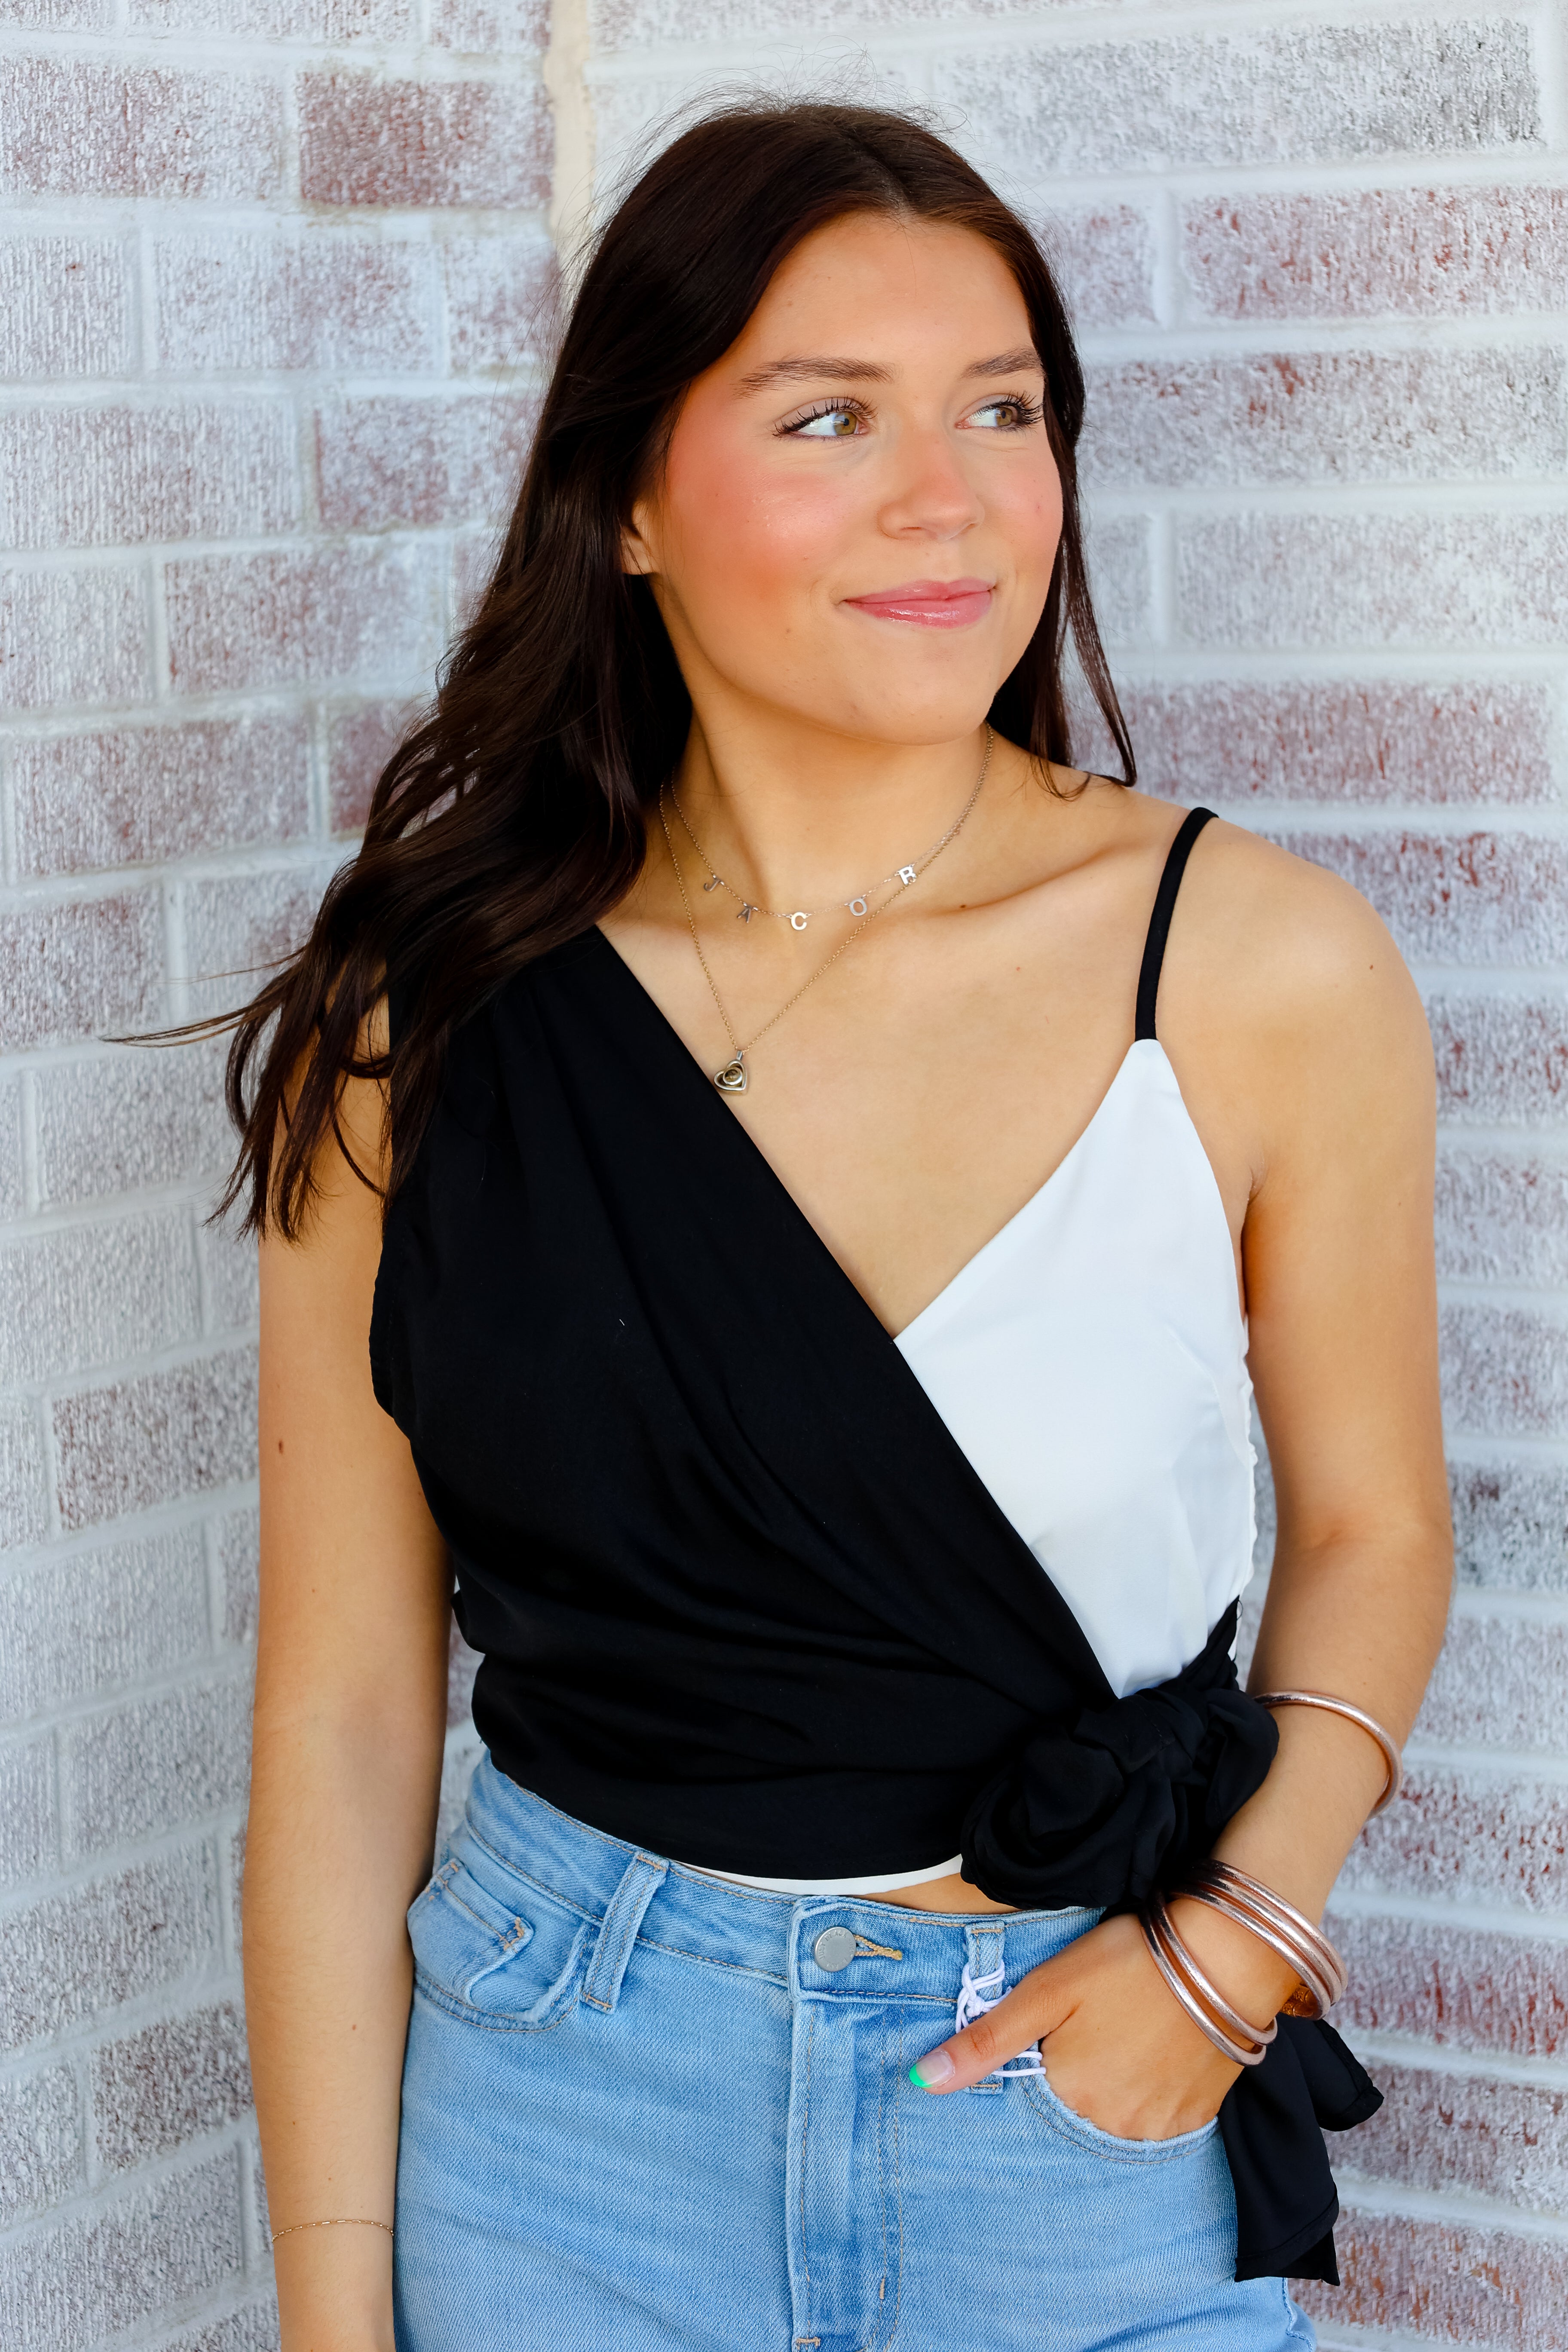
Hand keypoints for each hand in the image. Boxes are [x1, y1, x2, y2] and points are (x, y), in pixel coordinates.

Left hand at [909, 1911, 1243, 2138]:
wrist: (1225, 1952)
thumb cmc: (1128, 1961)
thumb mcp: (1046, 1992)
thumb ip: (985, 2042)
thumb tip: (919, 2082)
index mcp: (1071, 2098)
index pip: (1031, 2098)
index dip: (1039, 2059)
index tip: (1057, 2030)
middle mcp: (1115, 2128)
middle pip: (1074, 2108)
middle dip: (1075, 2071)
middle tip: (1097, 2021)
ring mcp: (1161, 2128)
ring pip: (1115, 2114)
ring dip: (1113, 2082)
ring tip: (1126, 2029)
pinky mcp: (1199, 2117)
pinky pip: (1157, 2117)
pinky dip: (1149, 2088)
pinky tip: (1153, 2046)